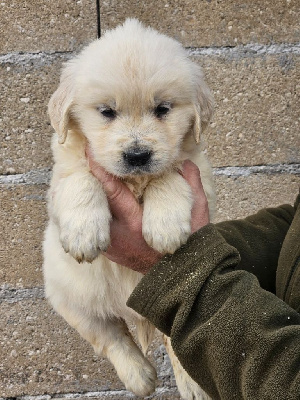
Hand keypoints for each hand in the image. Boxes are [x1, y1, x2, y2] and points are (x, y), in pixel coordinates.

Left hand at [86, 146, 209, 273]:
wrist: (182, 276)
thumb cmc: (191, 243)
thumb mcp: (197, 213)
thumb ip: (192, 185)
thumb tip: (186, 161)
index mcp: (138, 222)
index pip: (114, 192)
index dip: (101, 171)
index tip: (90, 152)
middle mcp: (120, 235)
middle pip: (97, 203)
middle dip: (89, 180)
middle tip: (83, 159)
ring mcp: (113, 246)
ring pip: (94, 217)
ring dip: (91, 198)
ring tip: (85, 177)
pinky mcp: (111, 252)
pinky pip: (99, 229)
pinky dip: (95, 215)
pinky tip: (94, 202)